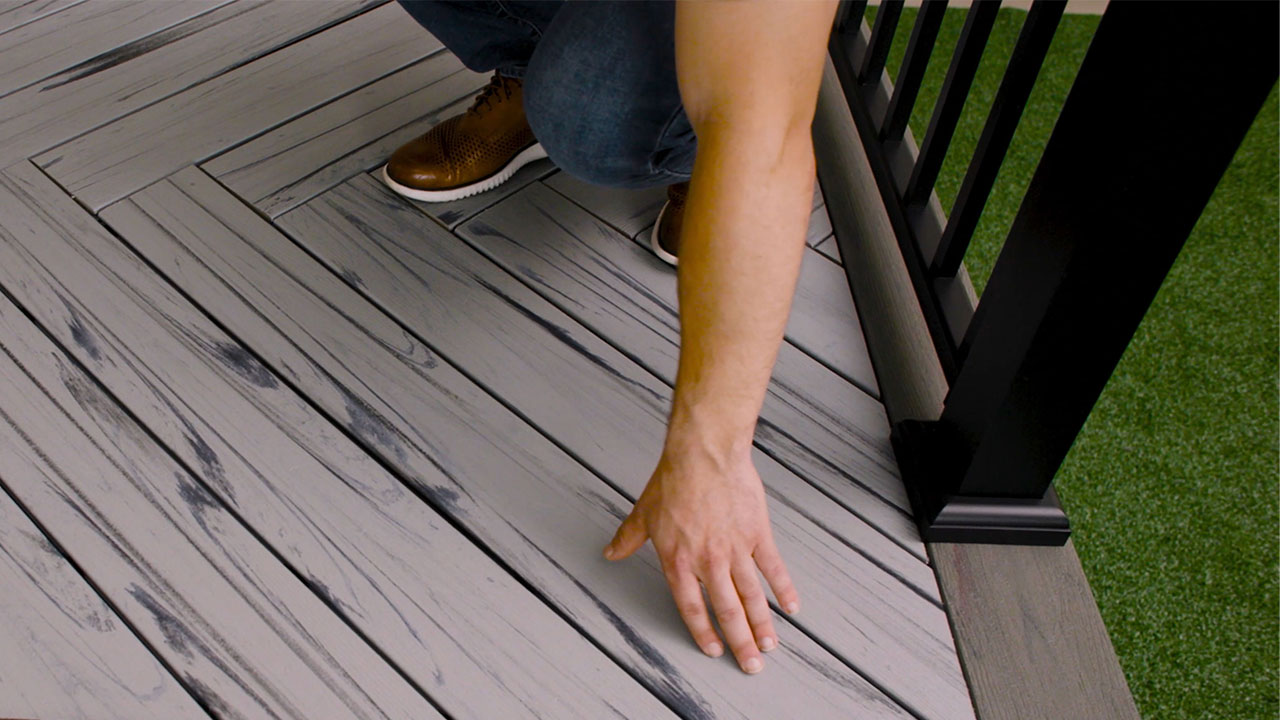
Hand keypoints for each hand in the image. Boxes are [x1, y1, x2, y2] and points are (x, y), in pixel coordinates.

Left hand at [603, 446, 798, 673]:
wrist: (704, 454)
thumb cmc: (674, 480)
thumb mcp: (644, 513)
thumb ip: (629, 538)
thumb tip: (610, 552)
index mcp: (679, 561)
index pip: (692, 607)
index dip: (704, 632)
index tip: (714, 650)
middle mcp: (708, 562)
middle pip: (727, 611)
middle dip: (740, 642)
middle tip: (751, 664)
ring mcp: (736, 549)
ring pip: (751, 596)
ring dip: (762, 624)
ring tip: (770, 645)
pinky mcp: (757, 533)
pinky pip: (773, 568)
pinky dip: (783, 589)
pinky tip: (790, 607)